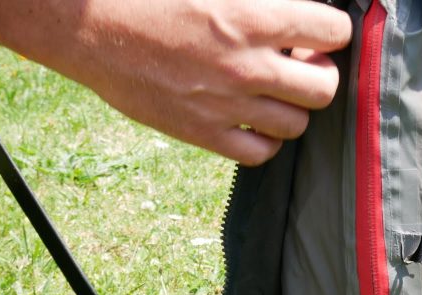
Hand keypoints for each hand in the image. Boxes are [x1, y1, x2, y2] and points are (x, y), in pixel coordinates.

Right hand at [0, 0, 351, 164]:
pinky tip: (252, 119)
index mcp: (251, 15)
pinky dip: (266, 140)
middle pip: (324, 88)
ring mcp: (227, 105)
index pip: (332, 30)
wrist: (89, 26)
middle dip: (319, 74)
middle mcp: (247, 64)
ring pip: (298, 124)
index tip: (318, 32)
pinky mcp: (204, 134)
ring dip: (293, 108)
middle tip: (299, 65)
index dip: (332, 31)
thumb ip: (262, 1)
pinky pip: (262, 153)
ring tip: (273, 92)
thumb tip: (298, 9)